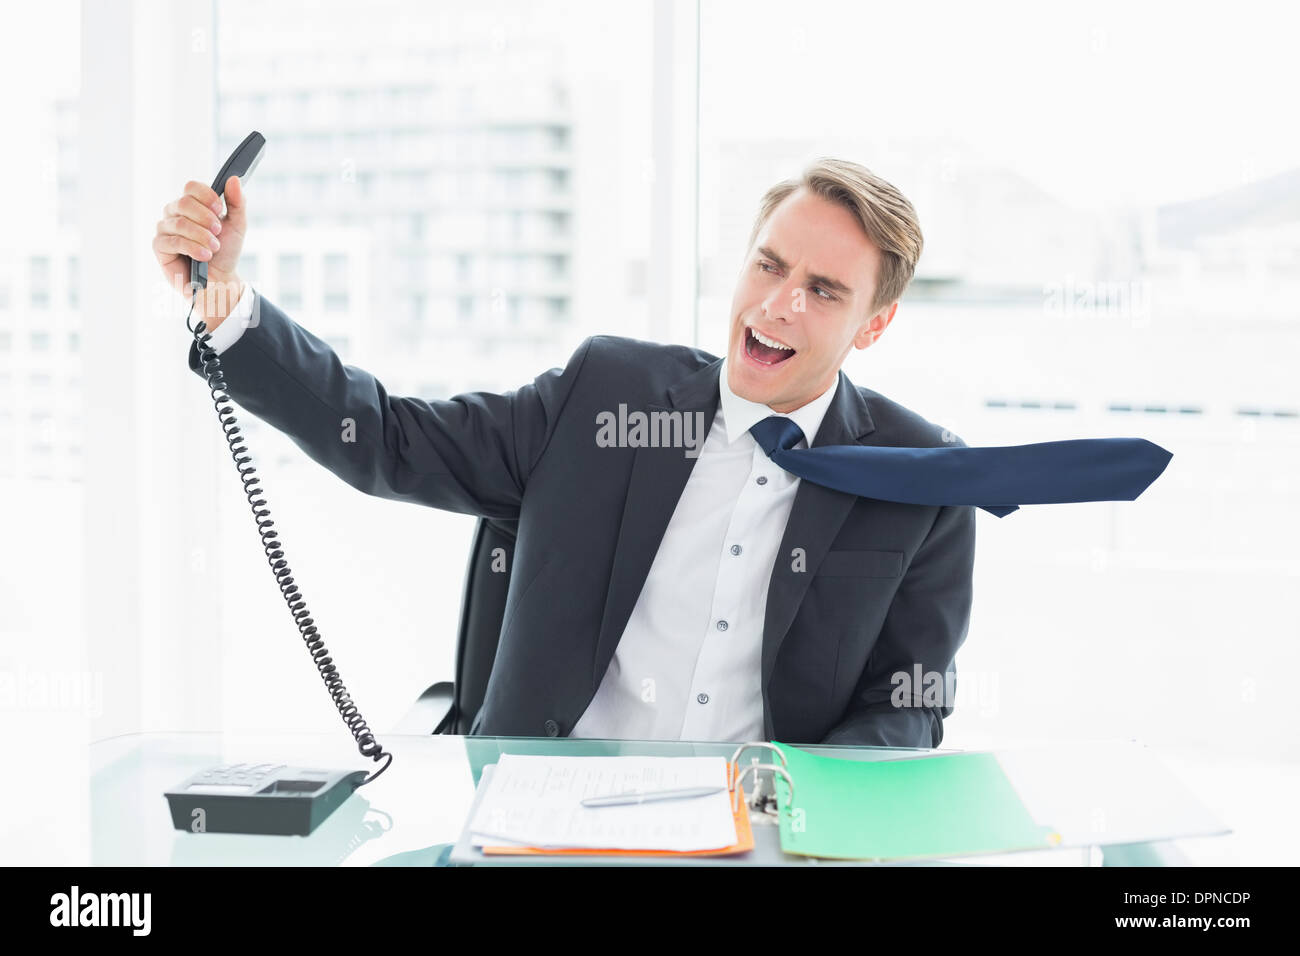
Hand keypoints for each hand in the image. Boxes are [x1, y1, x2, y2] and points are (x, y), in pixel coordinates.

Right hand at [153, 175, 247, 329]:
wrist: (220, 280)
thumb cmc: (226, 252)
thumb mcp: (237, 226)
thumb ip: (236, 203)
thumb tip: (233, 179)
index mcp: (192, 204)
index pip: (191, 187)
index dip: (206, 196)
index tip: (220, 209)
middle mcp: (175, 213)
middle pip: (184, 203)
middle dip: (206, 218)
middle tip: (218, 232)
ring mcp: (165, 229)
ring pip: (180, 223)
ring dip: (202, 236)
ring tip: (214, 248)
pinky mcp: (159, 246)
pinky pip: (172, 241)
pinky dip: (192, 248)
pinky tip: (204, 256)